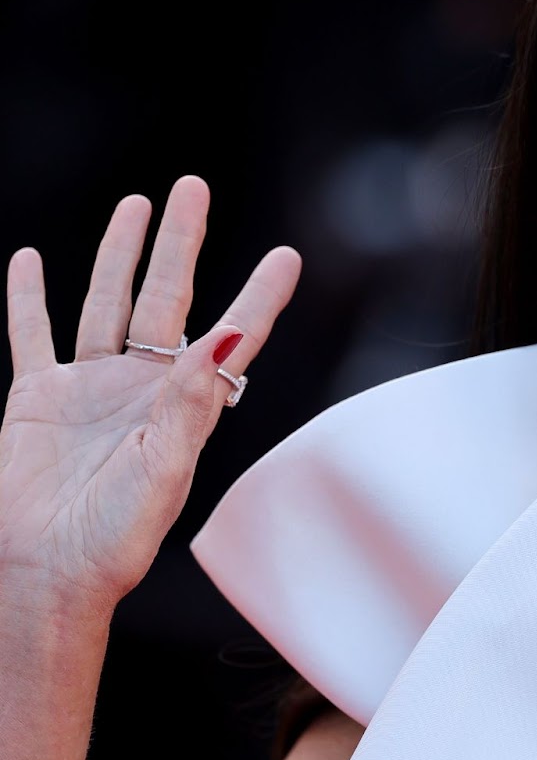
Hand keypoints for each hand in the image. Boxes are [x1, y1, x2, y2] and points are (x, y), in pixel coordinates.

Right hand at [1, 176, 299, 615]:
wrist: (49, 572)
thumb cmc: (117, 538)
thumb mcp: (165, 469)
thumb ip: (192, 402)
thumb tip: (225, 337)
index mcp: (186, 404)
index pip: (231, 335)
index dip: (259, 296)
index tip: (287, 257)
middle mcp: (143, 385)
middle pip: (165, 297)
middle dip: (180, 243)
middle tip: (193, 187)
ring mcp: (89, 386)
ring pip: (106, 302)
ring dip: (118, 253)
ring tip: (136, 205)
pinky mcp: (38, 398)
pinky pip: (32, 336)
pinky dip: (27, 298)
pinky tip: (28, 259)